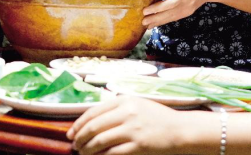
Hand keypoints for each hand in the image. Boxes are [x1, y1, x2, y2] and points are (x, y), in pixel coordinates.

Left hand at [67, 97, 186, 154]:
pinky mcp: (138, 146)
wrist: (179, 130)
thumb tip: (92, 118)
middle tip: (75, 146)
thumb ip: (118, 107)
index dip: (78, 124)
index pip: (93, 111)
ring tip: (83, 154)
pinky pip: (112, 153)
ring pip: (100, 141)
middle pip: (94, 126)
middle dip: (80, 138)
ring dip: (87, 150)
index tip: (71, 133)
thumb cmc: (158, 118)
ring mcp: (132, 130)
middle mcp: (127, 113)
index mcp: (125, 101)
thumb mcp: (138, 104)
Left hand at [142, 0, 218, 27]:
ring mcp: (188, 4)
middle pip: (172, 2)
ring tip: (145, 22)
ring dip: (158, 19)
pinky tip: (152, 25)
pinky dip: (162, 22)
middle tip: (144, 11)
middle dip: (158, 8)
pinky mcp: (187, 12)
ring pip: (172, 13)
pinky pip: (173, 18)